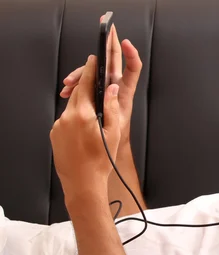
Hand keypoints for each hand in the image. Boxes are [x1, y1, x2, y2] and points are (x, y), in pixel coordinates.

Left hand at [51, 55, 120, 195]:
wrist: (82, 182)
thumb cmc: (100, 161)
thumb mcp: (113, 133)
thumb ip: (112, 108)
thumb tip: (112, 89)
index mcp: (84, 115)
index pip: (86, 85)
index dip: (90, 70)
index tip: (94, 59)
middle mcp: (68, 117)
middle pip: (78, 94)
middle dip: (87, 87)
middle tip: (97, 83)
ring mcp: (59, 126)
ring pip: (73, 108)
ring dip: (83, 107)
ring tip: (96, 119)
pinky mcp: (55, 134)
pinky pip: (67, 120)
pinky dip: (76, 120)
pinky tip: (86, 133)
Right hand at [60, 23, 141, 147]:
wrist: (107, 143)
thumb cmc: (114, 135)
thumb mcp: (115, 123)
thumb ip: (113, 106)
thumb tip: (111, 88)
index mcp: (125, 92)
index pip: (133, 69)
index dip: (131, 54)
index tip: (125, 42)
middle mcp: (116, 85)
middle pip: (113, 60)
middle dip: (109, 42)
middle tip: (106, 28)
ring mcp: (105, 86)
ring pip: (93, 70)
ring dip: (80, 72)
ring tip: (68, 84)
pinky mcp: (95, 90)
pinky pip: (85, 80)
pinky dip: (75, 82)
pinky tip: (66, 90)